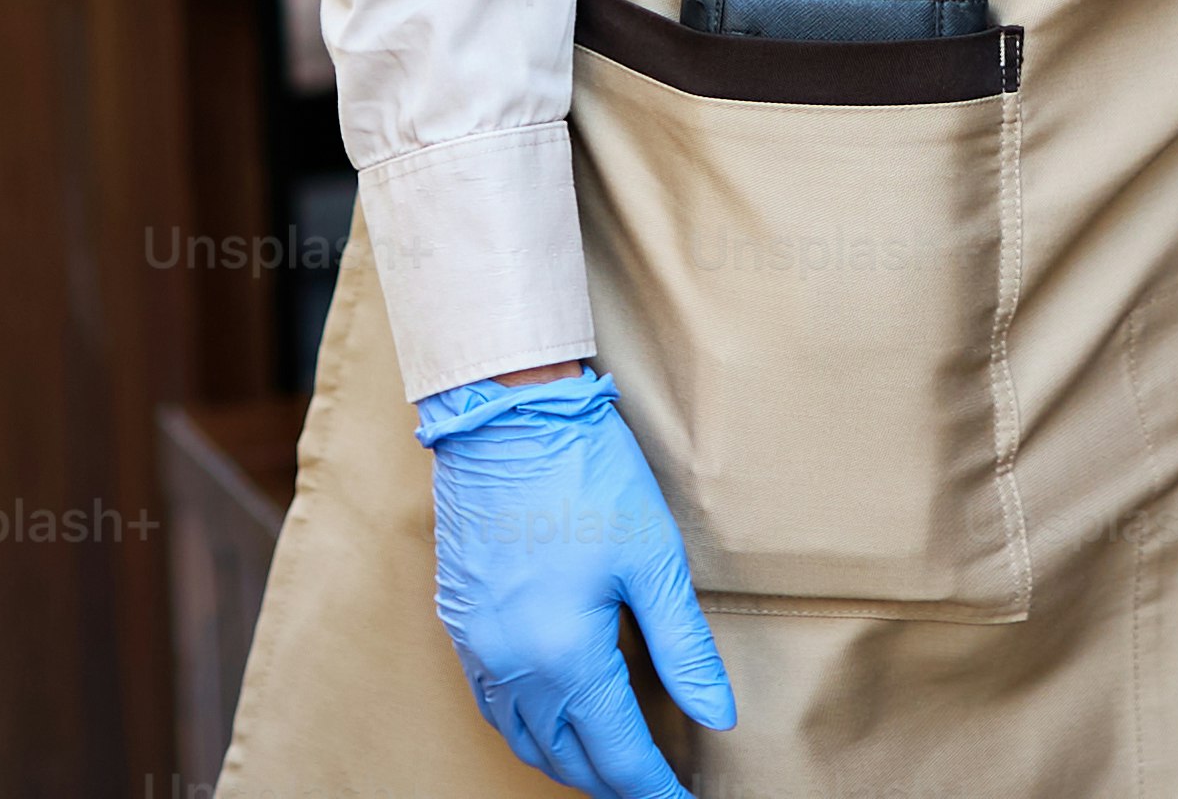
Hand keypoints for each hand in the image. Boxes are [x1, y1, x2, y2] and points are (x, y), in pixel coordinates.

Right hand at [415, 368, 736, 798]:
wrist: (505, 416)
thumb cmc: (586, 476)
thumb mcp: (653, 560)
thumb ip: (684, 648)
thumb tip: (718, 715)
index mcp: (564, 656)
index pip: (617, 752)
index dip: (654, 785)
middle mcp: (511, 666)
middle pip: (565, 757)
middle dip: (612, 780)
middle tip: (655, 782)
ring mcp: (476, 647)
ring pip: (523, 737)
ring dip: (567, 759)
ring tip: (611, 762)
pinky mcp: (459, 623)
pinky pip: (492, 703)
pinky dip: (527, 726)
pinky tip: (552, 716)